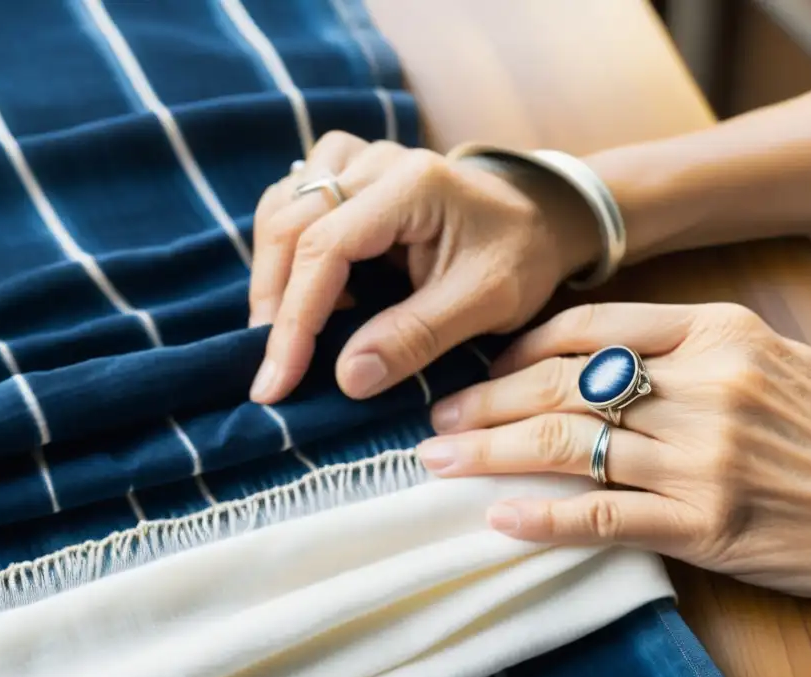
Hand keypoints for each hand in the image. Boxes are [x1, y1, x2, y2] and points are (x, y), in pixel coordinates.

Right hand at [248, 131, 599, 402]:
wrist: (538, 220)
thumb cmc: (519, 258)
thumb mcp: (485, 304)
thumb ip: (417, 338)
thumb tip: (345, 379)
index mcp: (413, 185)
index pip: (326, 246)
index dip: (295, 318)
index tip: (279, 381)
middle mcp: (375, 161)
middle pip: (289, 223)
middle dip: (273, 303)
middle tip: (273, 373)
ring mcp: (357, 161)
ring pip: (280, 209)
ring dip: (272, 276)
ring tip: (283, 338)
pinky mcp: (347, 174)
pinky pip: (291, 205)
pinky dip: (285, 254)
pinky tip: (305, 297)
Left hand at [416, 302, 810, 608]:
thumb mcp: (777, 354)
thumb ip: (693, 346)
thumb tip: (601, 355)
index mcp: (717, 333)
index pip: (589, 327)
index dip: (521, 346)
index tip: (485, 365)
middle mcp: (702, 386)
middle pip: (560, 386)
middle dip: (485, 401)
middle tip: (437, 417)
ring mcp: (701, 456)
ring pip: (567, 447)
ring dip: (490, 454)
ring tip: (439, 460)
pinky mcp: (705, 522)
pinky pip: (603, 517)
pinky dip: (543, 517)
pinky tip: (498, 519)